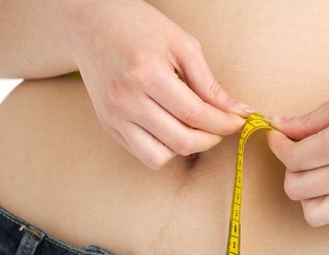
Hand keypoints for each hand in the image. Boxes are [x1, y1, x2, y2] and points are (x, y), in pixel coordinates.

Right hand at [69, 0, 253, 169]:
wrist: (90, 23)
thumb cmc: (140, 26)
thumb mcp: (182, 44)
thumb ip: (209, 83)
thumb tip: (237, 111)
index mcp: (146, 74)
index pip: (195, 115)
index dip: (224, 123)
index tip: (238, 121)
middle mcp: (125, 100)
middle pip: (181, 142)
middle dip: (211, 139)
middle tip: (221, 126)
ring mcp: (113, 116)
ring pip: (160, 157)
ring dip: (185, 148)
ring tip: (194, 127)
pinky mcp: (107, 125)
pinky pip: (142, 154)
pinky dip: (164, 148)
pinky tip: (172, 126)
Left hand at [266, 65, 328, 243]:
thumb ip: (311, 118)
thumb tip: (279, 125)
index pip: (292, 157)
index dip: (278, 145)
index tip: (279, 136)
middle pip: (296, 188)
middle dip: (290, 168)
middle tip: (300, 151)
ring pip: (316, 215)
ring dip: (309, 196)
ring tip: (320, 175)